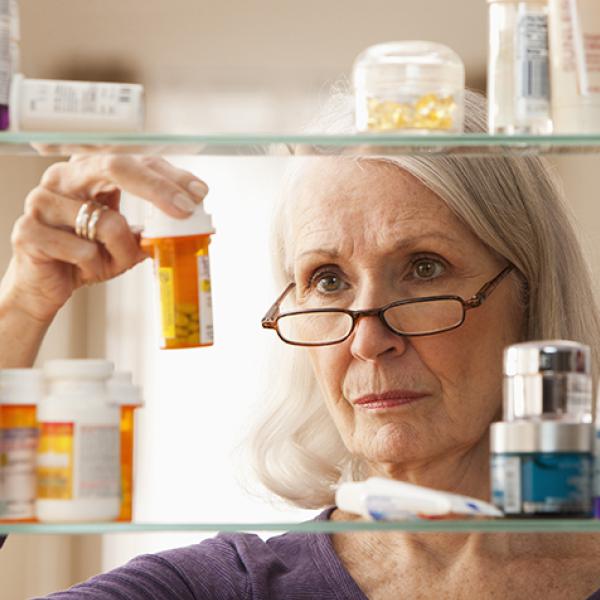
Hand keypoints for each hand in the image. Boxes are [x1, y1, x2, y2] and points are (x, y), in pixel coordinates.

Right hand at [0, 154, 208, 323]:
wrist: (44, 287)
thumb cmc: (84, 258)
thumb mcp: (125, 243)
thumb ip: (152, 231)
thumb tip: (192, 225)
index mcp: (88, 173)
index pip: (136, 162)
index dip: (170, 176)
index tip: (198, 192)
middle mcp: (63, 178)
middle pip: (115, 166)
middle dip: (157, 188)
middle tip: (185, 209)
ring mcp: (41, 201)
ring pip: (106, 222)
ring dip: (119, 252)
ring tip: (105, 262)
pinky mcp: (28, 230)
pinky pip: (82, 250)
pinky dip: (92, 267)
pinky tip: (80, 269)